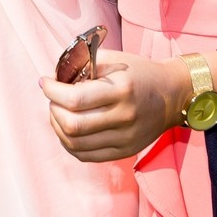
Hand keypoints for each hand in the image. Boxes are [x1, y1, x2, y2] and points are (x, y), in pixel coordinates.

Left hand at [40, 49, 185, 161]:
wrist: (171, 96)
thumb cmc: (139, 72)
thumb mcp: (113, 59)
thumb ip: (84, 65)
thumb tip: (55, 77)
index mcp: (120, 90)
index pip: (74, 99)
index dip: (52, 91)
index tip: (45, 82)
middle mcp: (123, 117)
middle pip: (72, 126)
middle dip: (53, 110)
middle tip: (52, 98)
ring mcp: (124, 139)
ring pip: (76, 144)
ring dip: (58, 127)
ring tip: (57, 113)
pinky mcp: (124, 152)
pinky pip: (86, 156)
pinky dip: (70, 144)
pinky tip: (67, 129)